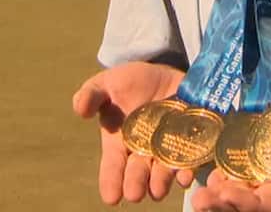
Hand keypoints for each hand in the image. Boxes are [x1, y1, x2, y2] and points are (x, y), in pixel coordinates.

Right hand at [72, 61, 194, 204]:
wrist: (162, 73)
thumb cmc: (128, 82)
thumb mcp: (107, 84)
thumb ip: (92, 95)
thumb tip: (80, 108)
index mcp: (119, 142)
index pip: (113, 165)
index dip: (111, 181)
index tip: (111, 198)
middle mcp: (143, 150)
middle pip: (138, 171)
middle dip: (136, 183)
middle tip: (135, 194)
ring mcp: (167, 147)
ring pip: (163, 170)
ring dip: (161, 181)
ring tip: (157, 191)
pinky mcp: (189, 140)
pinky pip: (190, 158)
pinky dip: (188, 169)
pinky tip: (186, 176)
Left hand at [189, 81, 270, 211]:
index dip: (250, 206)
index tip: (223, 199)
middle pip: (259, 199)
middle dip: (228, 201)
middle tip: (197, 197)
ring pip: (253, 183)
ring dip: (227, 187)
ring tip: (200, 185)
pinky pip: (255, 160)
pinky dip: (236, 164)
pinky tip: (216, 160)